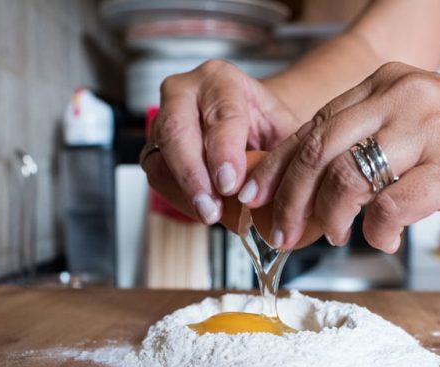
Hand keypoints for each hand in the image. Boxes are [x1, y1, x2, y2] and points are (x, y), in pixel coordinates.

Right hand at [141, 60, 300, 223]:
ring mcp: (163, 118)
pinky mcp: (154, 146)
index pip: (220, 114)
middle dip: (193, 176)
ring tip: (208, 214)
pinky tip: (201, 209)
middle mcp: (185, 92)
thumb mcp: (285, 134)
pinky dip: (177, 196)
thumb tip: (271, 191)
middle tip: (211, 209)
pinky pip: (156, 173)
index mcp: (222, 80)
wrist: (251, 127)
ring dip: (182, 191)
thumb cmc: (267, 127)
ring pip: (160, 155)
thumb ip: (280, 156)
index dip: (224, 151)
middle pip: (177, 131)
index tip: (230, 184)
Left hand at [239, 62, 439, 250]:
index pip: (313, 126)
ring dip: (330, 218)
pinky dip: (378, 232)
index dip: (278, 166)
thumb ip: (366, 144)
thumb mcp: (414, 127)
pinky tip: (382, 240)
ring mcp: (428, 131)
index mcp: (385, 85)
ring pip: (348, 179)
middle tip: (281, 232)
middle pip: (319, 151)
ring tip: (332, 235)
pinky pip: (392, 206)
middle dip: (291, 199)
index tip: (256, 196)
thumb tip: (313, 186)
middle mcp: (401, 98)